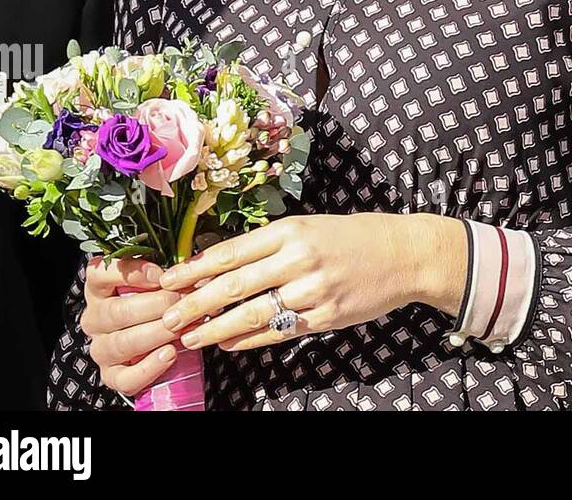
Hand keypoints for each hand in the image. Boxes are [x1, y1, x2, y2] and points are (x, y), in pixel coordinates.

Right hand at [79, 256, 194, 396]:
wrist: (160, 341)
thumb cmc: (159, 303)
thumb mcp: (159, 281)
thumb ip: (166, 274)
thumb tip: (190, 269)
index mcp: (101, 289)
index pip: (99, 274)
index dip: (130, 273)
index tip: (161, 276)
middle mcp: (96, 319)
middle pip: (117, 312)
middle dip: (156, 305)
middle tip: (182, 301)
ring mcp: (101, 348)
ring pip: (121, 343)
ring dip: (156, 334)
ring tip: (181, 327)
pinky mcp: (111, 375)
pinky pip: (125, 377)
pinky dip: (149, 367)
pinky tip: (170, 353)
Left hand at [156, 213, 467, 352]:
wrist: (405, 253)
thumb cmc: (354, 236)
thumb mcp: (312, 227)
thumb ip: (271, 245)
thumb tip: (221, 264)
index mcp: (292, 230)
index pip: (232, 251)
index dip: (195, 268)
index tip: (167, 280)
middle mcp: (299, 258)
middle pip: (234, 285)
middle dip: (195, 304)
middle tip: (167, 318)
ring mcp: (313, 290)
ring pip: (252, 313)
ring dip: (216, 328)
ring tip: (191, 338)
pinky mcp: (326, 317)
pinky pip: (279, 331)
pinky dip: (249, 340)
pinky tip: (229, 344)